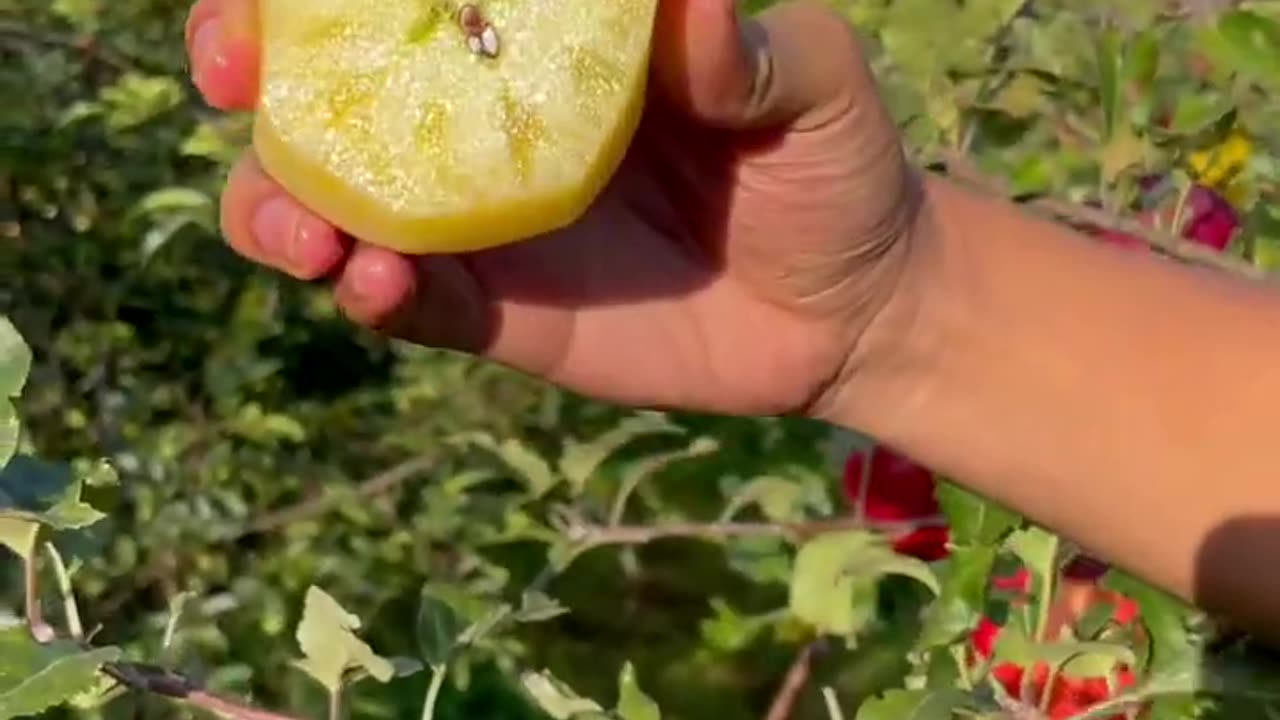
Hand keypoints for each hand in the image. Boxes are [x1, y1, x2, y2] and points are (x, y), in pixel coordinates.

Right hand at [186, 0, 920, 415]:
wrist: (849, 307)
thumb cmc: (831, 166)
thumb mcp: (814, 85)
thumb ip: (752, 49)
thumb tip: (690, 4)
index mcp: (545, 42)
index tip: (273, 2)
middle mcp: (488, 124)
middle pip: (334, 94)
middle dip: (262, 84)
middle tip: (239, 88)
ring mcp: (482, 223)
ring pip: (337, 206)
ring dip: (281, 207)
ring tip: (304, 231)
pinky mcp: (498, 315)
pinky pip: (407, 304)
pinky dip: (370, 294)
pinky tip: (378, 286)